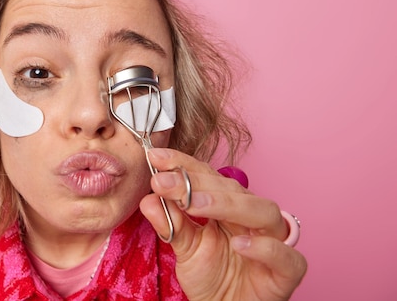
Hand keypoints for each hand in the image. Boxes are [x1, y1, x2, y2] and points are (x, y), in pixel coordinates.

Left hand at [139, 148, 306, 300]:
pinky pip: (286, 255)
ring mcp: (274, 241)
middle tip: (163, 182)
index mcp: (229, 206)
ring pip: (263, 211)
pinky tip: (239, 243)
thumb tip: (148, 200)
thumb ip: (171, 225)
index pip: (208, 177)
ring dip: (226, 204)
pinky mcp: (286, 272)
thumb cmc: (211, 277)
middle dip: (195, 183)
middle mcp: (253, 217)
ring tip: (193, 204)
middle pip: (232, 189)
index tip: (156, 158)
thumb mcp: (185, 248)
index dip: (183, 164)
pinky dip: (264, 247)